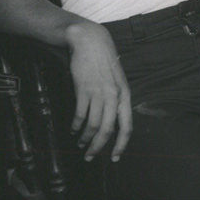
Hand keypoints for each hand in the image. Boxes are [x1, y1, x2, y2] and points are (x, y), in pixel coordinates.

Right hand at [65, 22, 132, 161]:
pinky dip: (75, 125)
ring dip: (84, 137)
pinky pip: (80, 114)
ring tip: (80, 143)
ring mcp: (98, 92)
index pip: (127, 126)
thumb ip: (117, 100)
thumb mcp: (117, 81)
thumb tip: (114, 123)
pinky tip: (72, 129)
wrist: (91, 42)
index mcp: (125, 95)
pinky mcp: (83, 89)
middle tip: (89, 157)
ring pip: (92, 124)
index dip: (121, 144)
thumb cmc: (104, 63)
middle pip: (108, 129)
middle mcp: (114, 96)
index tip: (115, 158)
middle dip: (98, 147)